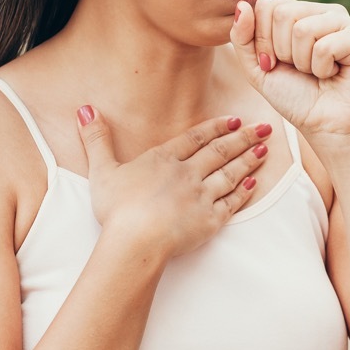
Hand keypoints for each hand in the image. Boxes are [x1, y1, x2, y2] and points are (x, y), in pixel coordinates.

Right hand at [75, 108, 271, 257]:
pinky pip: (231, 203)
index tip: (233, 120)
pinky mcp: (210, 221)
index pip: (195, 138)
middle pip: (220, 152)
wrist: (136, 240)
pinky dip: (244, 192)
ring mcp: (201, 197)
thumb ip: (97, 139)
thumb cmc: (116, 208)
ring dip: (248, 160)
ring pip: (230, 174)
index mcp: (164, 159)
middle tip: (263, 127)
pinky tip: (254, 184)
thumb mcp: (102, 170)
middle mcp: (188, 174)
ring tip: (264, 150)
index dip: (215, 128)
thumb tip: (85, 110)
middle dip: (243, 138)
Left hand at [229, 0, 349, 143]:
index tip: (274, 62)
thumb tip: (242, 4)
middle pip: (283, 13)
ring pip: (303, 29)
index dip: (262, 40)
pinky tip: (333, 74)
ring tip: (316, 71)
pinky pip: (325, 46)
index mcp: (299, 11)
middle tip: (299, 69)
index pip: (266, 5)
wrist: (324, 126)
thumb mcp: (256, 67)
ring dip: (302, 62)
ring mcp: (344, 22)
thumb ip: (242, 37)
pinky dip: (322, 69)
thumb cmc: (293, 95)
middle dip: (282, 51)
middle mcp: (322, 11)